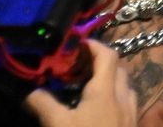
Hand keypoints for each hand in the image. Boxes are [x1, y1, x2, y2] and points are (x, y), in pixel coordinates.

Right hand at [25, 41, 139, 125]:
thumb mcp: (57, 125)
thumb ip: (43, 104)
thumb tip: (30, 91)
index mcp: (106, 91)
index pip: (107, 55)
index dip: (94, 45)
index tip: (76, 43)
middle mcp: (123, 97)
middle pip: (118, 69)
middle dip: (100, 62)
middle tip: (76, 66)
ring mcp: (131, 113)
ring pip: (123, 86)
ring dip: (108, 80)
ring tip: (84, 88)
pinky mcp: (132, 126)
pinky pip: (126, 103)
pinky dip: (113, 98)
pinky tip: (97, 110)